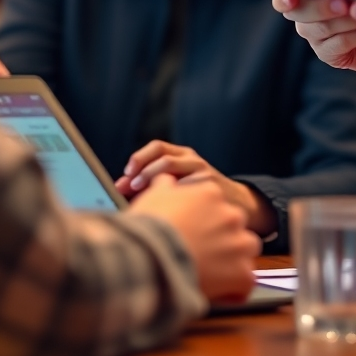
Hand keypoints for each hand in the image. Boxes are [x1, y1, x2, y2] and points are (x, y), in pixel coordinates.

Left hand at [116, 141, 277, 237]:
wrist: (236, 203)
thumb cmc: (197, 196)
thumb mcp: (179, 182)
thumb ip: (152, 183)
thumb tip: (119, 190)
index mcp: (182, 155)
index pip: (157, 147)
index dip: (140, 157)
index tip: (126, 173)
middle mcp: (192, 159)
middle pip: (164, 156)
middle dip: (144, 171)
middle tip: (131, 186)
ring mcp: (203, 171)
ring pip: (174, 168)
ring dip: (154, 181)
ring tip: (144, 198)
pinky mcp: (211, 186)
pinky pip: (188, 188)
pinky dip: (172, 196)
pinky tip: (163, 209)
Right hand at [128, 173, 259, 301]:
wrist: (149, 256)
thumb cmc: (148, 227)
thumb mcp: (154, 196)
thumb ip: (165, 185)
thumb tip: (165, 179)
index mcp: (211, 192)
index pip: (216, 205)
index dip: (204, 222)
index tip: (193, 233)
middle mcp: (231, 214)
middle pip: (233, 227)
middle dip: (221, 240)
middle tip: (200, 255)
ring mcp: (239, 243)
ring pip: (244, 252)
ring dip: (231, 262)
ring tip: (209, 275)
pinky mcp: (242, 272)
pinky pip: (245, 282)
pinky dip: (233, 290)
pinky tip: (216, 293)